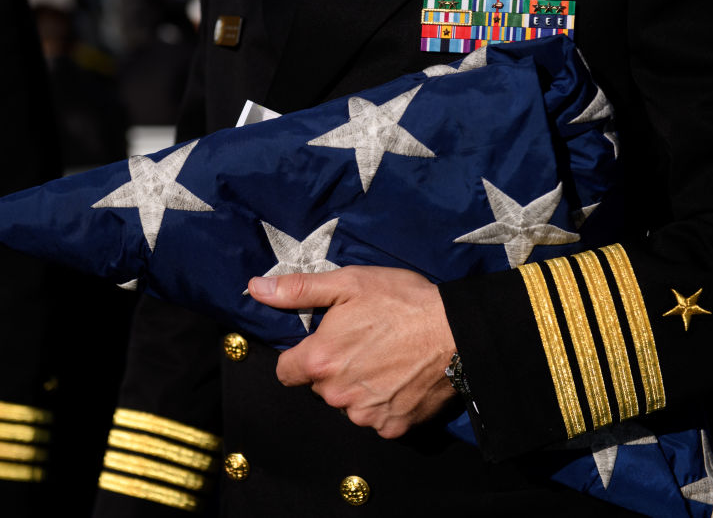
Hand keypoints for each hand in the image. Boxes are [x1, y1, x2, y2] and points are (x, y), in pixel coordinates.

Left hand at [247, 266, 456, 437]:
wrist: (458, 332)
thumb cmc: (402, 302)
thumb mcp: (348, 283)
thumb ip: (297, 290)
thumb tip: (255, 288)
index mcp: (319, 361)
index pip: (286, 371)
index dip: (302, 356)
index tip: (324, 344)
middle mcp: (336, 395)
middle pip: (319, 387)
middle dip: (333, 369)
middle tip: (363, 344)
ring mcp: (365, 415)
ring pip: (348, 404)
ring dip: (359, 388)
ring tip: (386, 360)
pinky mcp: (393, 428)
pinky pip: (377, 419)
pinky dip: (385, 404)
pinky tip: (401, 379)